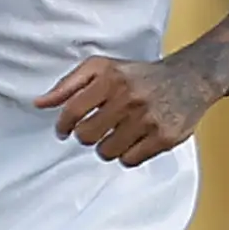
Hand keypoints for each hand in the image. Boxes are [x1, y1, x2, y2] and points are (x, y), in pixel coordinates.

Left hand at [39, 54, 218, 167]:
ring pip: (107, 152)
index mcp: (110, 78)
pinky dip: (127, 155)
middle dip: (87, 136)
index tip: (63, 131)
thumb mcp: (102, 68)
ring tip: (116, 134)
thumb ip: (68, 85)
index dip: (63, 126)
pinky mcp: (164, 137)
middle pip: (87, 136)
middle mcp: (128, 98)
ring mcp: (147, 119)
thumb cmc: (139, 75)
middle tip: (96, 130)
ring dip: (106, 147)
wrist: (190, 78)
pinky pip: (130, 160)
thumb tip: (38, 103)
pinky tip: (133, 141)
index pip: (72, 112)